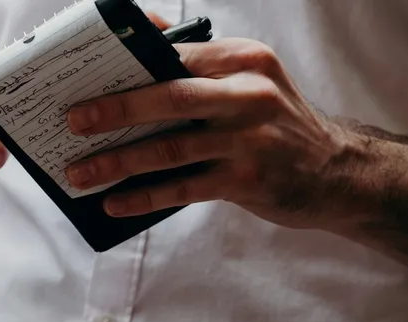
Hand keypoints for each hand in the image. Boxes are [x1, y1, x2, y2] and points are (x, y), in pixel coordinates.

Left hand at [64, 39, 347, 228]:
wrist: (336, 172)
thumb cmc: (277, 124)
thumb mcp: (249, 80)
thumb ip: (199, 62)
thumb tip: (143, 33)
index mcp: (243, 59)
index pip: (173, 56)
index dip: (124, 67)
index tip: (83, 79)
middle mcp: (249, 94)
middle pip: (169, 98)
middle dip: (114, 110)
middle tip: (71, 122)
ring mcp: (250, 140)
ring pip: (170, 149)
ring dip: (118, 162)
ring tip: (81, 173)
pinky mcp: (248, 181)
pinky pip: (183, 189)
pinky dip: (144, 196)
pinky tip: (115, 203)